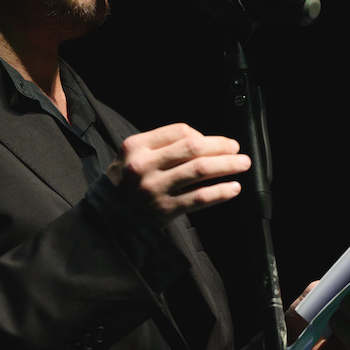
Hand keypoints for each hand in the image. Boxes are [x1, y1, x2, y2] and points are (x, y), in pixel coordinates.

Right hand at [107, 123, 250, 225]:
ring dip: (227, 165)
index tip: (215, 141)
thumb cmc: (125, 184)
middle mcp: (145, 165)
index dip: (202, 134)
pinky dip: (220, 192)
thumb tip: (203, 142)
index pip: (178, 131)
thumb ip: (161, 146)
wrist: (107, 219)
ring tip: (242, 164)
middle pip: (193, 148)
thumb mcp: (132, 156)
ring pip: (200, 170)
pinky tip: (233, 188)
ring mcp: (155, 188)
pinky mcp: (165, 210)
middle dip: (221, 146)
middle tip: (236, 148)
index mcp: (136, 146)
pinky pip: (200, 197)